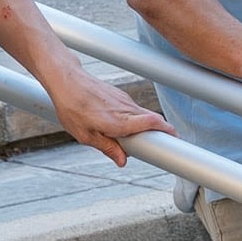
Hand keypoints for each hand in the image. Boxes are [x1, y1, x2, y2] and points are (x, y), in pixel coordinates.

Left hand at [47, 59, 166, 165]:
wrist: (65, 79)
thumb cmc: (71, 107)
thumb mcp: (85, 135)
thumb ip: (107, 148)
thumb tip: (122, 161)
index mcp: (119, 122)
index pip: (153, 123)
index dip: (168, 131)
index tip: (176, 139)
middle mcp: (125, 109)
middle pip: (152, 120)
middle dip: (160, 132)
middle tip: (162, 144)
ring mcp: (124, 99)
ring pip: (142, 115)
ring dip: (144, 126)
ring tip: (135, 139)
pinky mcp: (119, 94)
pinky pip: (133, 109)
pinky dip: (134, 118)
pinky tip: (120, 125)